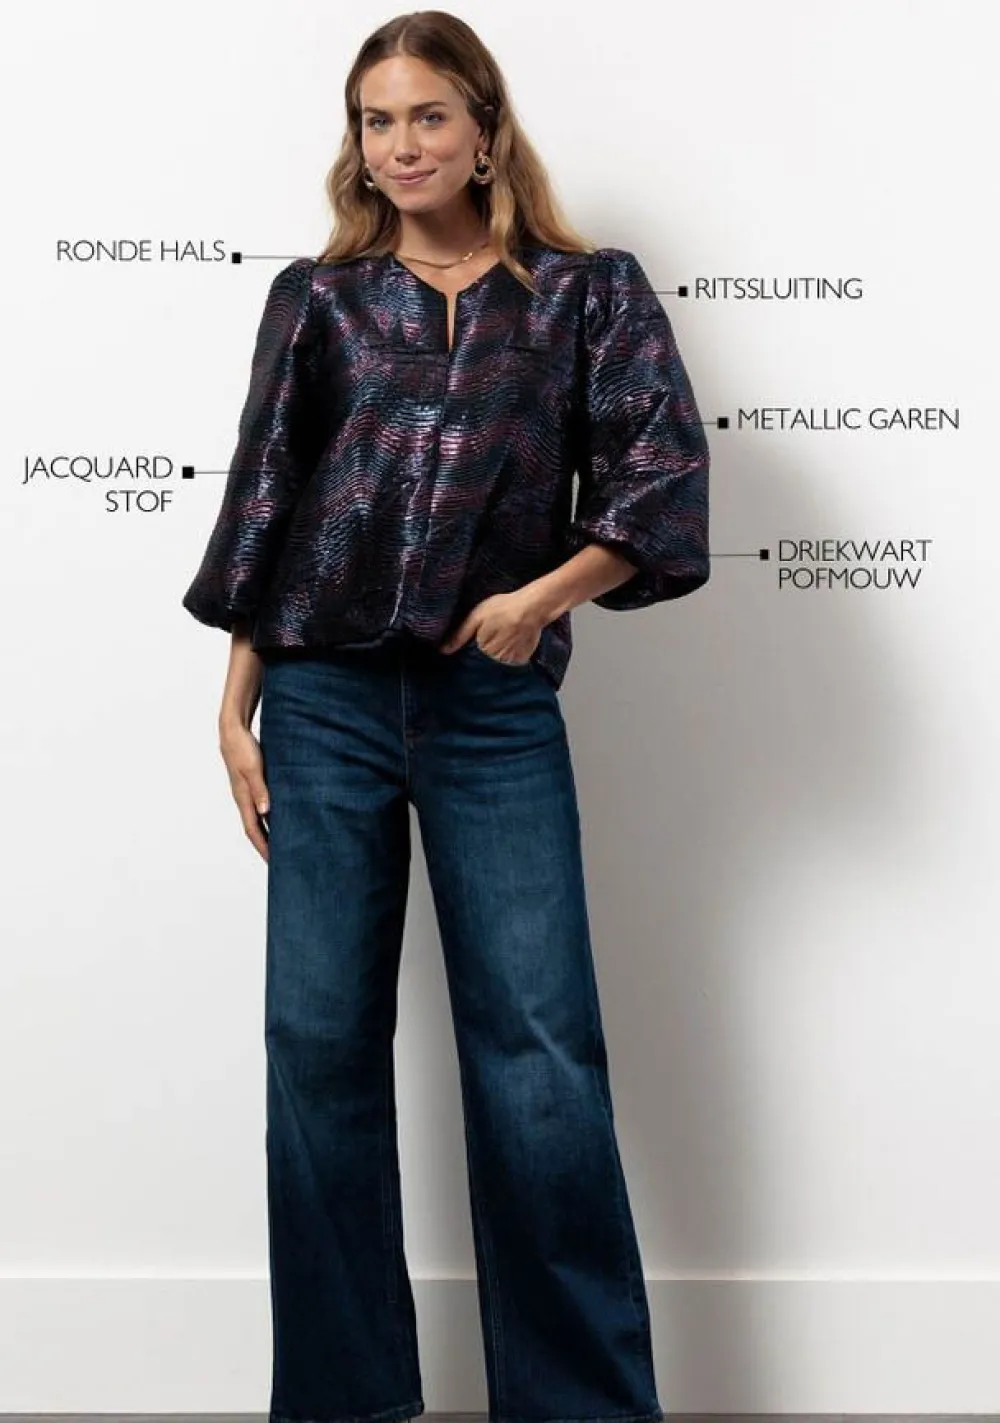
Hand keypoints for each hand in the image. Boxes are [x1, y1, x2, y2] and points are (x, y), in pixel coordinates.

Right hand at [219, 719, 269, 861]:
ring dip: (269, 832)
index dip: (263, 847)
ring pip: (259, 818)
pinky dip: (271, 816)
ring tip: (283, 844)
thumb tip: (265, 813)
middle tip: (281, 860)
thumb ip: (260, 789)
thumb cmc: (242, 747)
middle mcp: (244, 798)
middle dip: (266, 845)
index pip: (253, 830)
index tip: (274, 862)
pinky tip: (282, 816)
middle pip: (255, 829)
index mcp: (243, 798)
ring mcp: (247, 791)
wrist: (233, 730)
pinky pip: (262, 805)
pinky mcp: (252, 783)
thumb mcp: (252, 768)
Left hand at [439, 591, 543, 664]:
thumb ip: (459, 635)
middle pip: (486, 660)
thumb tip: (443, 651)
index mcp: (482, 650)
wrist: (533, 607)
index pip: (472, 657)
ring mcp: (510, 661)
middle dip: (487, 650)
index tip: (481, 637)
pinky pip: (512, 661)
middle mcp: (496, 660)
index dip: (474, 648)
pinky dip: (512, 653)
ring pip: (498, 662)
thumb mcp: (476, 616)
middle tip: (495, 633)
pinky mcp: (522, 660)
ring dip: (500, 653)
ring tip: (505, 636)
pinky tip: (514, 640)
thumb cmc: (503, 608)